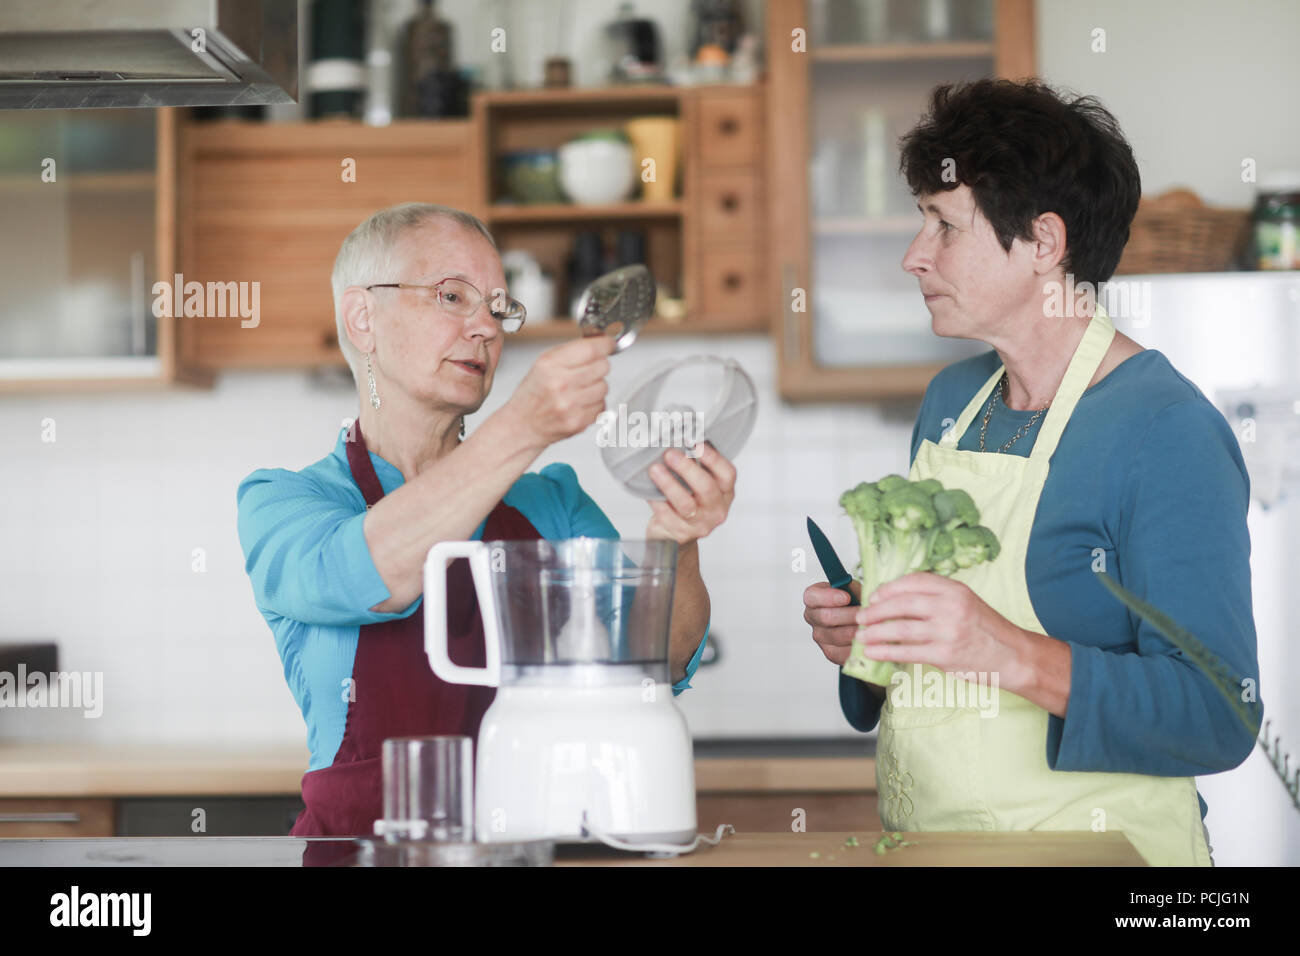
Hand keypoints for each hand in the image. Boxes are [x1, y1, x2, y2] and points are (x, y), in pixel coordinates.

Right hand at [501, 335, 613, 446]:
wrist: (522, 425)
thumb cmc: (532, 394)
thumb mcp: (543, 364)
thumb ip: (571, 351)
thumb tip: (599, 343)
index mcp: (550, 365)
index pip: (590, 349)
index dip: (605, 344)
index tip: (608, 344)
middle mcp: (561, 384)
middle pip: (602, 366)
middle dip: (598, 366)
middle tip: (586, 371)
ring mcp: (570, 405)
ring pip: (604, 387)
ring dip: (596, 387)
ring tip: (579, 390)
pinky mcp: (579, 422)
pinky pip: (602, 405)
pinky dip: (594, 404)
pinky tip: (579, 404)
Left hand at [644, 443, 735, 544]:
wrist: (675, 534)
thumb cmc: (687, 500)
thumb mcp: (697, 483)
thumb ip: (694, 464)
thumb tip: (677, 436)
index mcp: (725, 492)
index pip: (727, 474)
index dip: (713, 458)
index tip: (696, 443)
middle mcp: (717, 509)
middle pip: (706, 488)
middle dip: (686, 468)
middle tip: (669, 453)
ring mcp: (700, 524)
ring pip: (686, 504)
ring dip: (669, 484)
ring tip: (654, 469)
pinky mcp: (681, 534)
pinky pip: (667, 516)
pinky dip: (656, 501)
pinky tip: (648, 491)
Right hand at [803, 581, 862, 665]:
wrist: (861, 620)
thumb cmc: (854, 601)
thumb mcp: (854, 589)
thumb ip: (853, 589)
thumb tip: (861, 593)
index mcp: (813, 598)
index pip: (812, 597)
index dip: (828, 597)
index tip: (846, 597)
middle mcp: (813, 617)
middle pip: (826, 617)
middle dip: (849, 615)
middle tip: (865, 614)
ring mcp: (820, 637)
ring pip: (838, 636)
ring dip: (856, 631)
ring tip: (872, 627)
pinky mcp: (830, 652)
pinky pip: (843, 652)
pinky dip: (858, 646)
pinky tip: (870, 640)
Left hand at [853, 572, 1022, 678]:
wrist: (1013, 656)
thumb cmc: (985, 629)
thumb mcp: (965, 601)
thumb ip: (936, 596)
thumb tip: (895, 597)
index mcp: (954, 589)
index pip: (913, 581)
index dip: (888, 588)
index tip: (874, 597)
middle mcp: (950, 607)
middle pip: (901, 603)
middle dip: (875, 611)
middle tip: (860, 617)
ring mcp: (947, 631)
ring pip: (899, 628)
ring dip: (874, 632)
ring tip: (861, 636)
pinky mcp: (944, 655)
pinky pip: (906, 651)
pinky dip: (885, 651)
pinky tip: (873, 652)